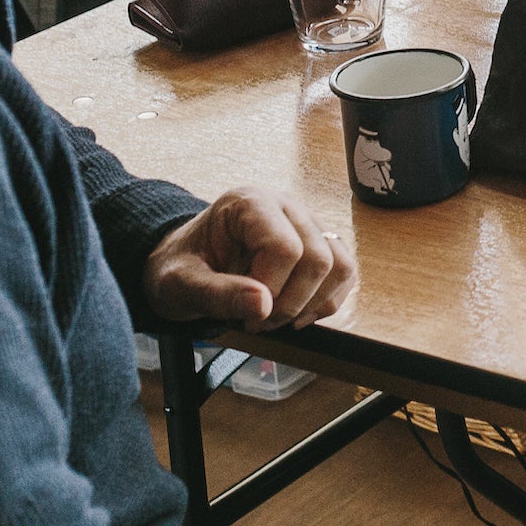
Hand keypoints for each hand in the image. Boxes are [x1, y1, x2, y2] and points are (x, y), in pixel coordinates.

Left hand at [142, 188, 355, 333]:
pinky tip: (295, 314)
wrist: (186, 264)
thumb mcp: (181, 285)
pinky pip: (345, 275)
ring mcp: (307, 224)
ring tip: (275, 318)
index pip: (285, 247)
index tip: (245, 312)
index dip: (271, 289)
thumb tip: (263, 306)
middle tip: (258, 322)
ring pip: (341, 266)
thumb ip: (217, 294)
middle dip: (291, 303)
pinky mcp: (320, 245)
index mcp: (248, 204)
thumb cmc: (180, 268)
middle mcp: (286, 206)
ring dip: (311, 305)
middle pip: (319, 258)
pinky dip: (325, 303)